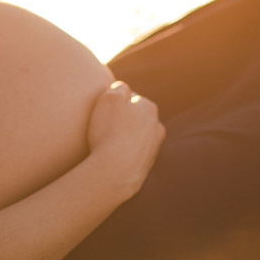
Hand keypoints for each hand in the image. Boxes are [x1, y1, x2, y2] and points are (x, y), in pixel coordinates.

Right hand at [87, 80, 164, 199]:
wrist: (116, 171)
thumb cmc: (109, 132)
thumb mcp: (109, 99)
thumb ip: (118, 88)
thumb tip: (123, 88)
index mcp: (149, 107)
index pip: (130, 97)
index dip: (115, 103)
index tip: (104, 112)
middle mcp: (156, 126)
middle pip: (135, 117)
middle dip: (123, 119)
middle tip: (104, 126)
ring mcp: (153, 147)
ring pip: (136, 135)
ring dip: (124, 136)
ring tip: (106, 143)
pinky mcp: (146, 165)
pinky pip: (133, 152)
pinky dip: (124, 152)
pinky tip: (112, 156)